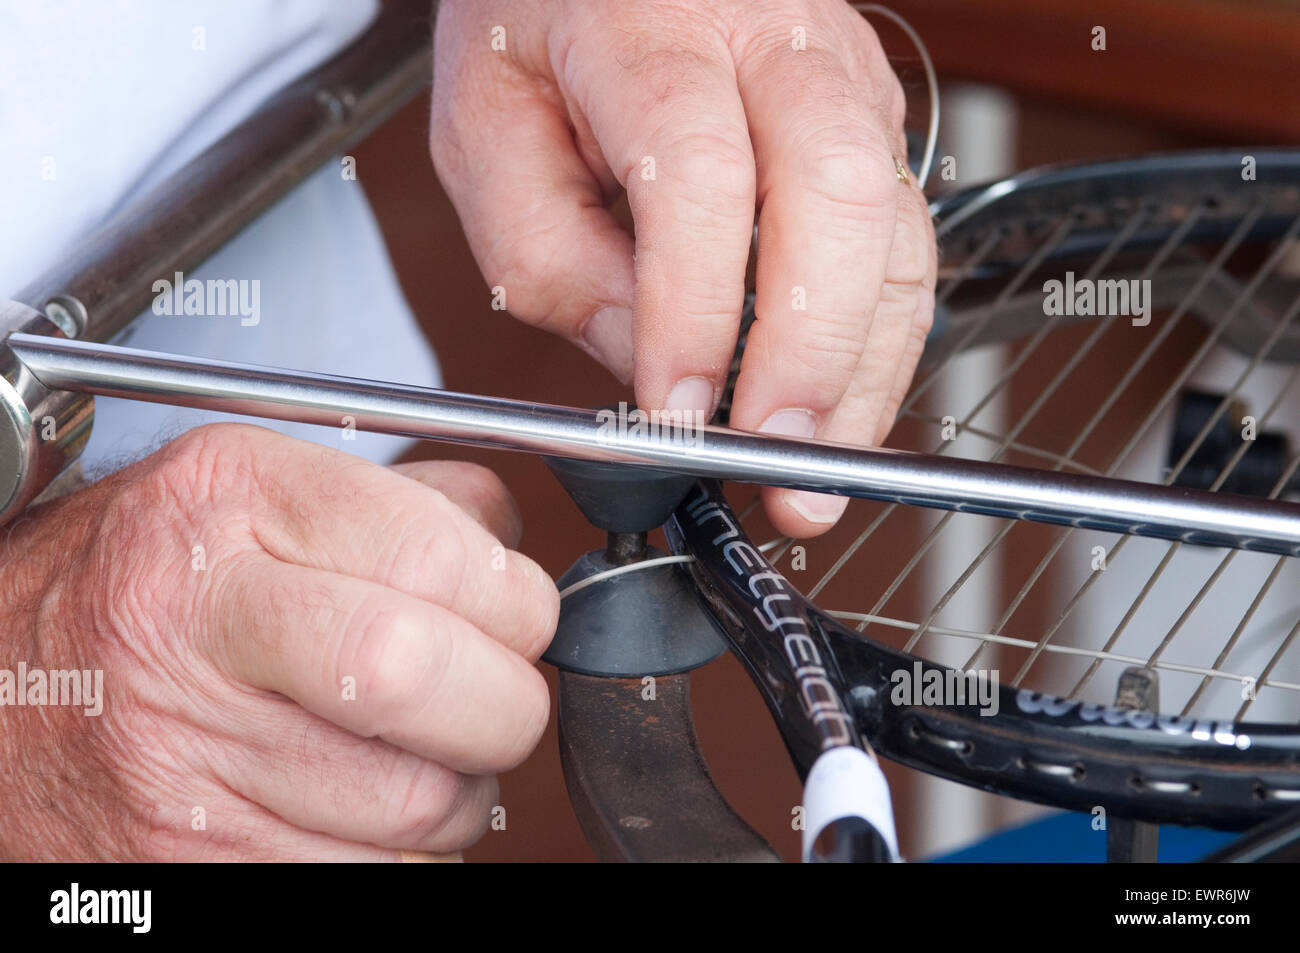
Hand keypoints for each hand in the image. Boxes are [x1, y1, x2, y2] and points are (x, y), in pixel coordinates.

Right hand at [0, 424, 556, 859]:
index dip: (514, 600)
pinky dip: (404, 851)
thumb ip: (409, 507)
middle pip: (423, 680)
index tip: (516, 615)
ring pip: (419, 804)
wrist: (12, 688)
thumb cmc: (161, 587)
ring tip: (412, 748)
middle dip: (504, 701)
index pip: (436, 556)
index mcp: (229, 504)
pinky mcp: (193, 865)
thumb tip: (518, 556)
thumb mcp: (264, 497)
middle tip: (492, 694)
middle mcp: (192, 626)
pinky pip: (376, 875)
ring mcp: (183, 760)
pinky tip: (357, 802)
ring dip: (458, 785)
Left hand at [430, 0, 936, 536]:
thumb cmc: (535, 25)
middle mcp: (777, 40)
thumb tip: (639, 363)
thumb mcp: (485, 129)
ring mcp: (845, 79)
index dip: (694, 310)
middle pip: (838, 195)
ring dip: (865, 369)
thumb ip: (543, 252)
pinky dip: (880, 343)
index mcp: (658, 27)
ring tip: (816, 473)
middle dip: (812, 352)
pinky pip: (903, 244)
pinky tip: (839, 411)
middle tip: (774, 463)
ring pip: (895, 231)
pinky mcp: (873, 125)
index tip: (674, 414)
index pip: (700, 177)